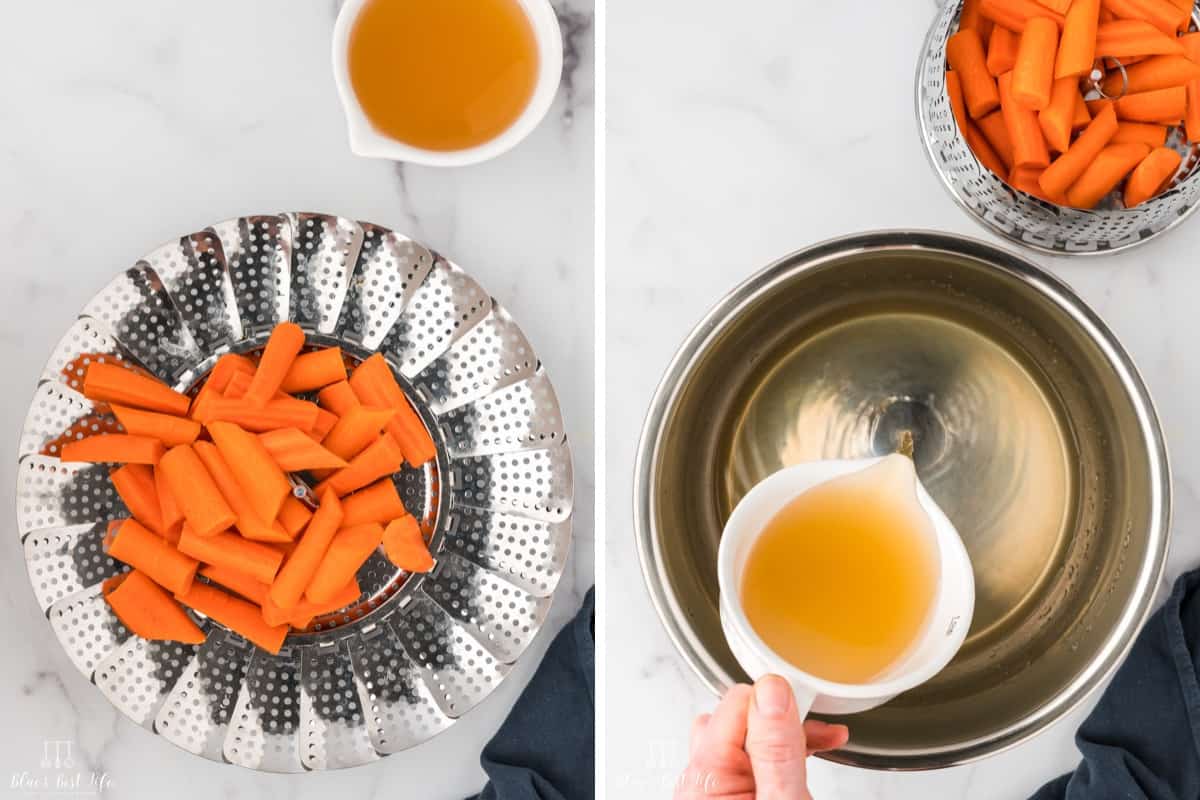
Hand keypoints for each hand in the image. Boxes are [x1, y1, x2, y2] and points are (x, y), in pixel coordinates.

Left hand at [674, 675, 848, 798]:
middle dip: (783, 716)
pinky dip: (781, 755)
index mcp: (706, 775)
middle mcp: (702, 780)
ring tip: (824, 741)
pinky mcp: (732, 797)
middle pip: (741, 716)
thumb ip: (776, 749)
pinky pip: (752, 761)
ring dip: (785, 734)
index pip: (737, 701)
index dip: (777, 697)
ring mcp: (715, 791)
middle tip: (820, 728)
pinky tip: (809, 756)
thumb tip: (771, 690)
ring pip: (748, 737)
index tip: (810, 702)